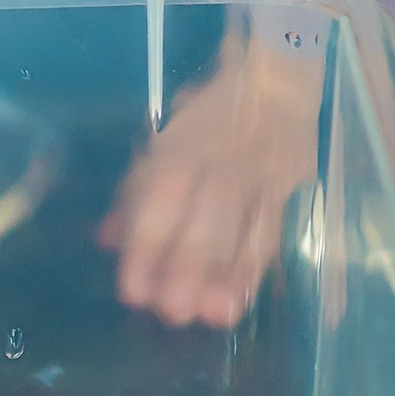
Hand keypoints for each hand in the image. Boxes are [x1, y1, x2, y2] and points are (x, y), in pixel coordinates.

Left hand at [102, 24, 320, 328]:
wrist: (274, 80)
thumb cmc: (207, 114)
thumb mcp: (163, 138)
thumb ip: (135, 190)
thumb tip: (106, 240)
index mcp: (182, 146)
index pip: (162, 198)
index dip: (146, 246)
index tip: (132, 290)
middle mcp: (221, 162)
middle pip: (207, 218)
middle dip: (188, 267)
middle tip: (172, 312)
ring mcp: (260, 177)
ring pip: (245, 230)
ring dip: (228, 276)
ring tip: (212, 315)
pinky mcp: (288, 190)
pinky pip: (273, 234)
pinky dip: (256, 270)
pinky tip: (241, 299)